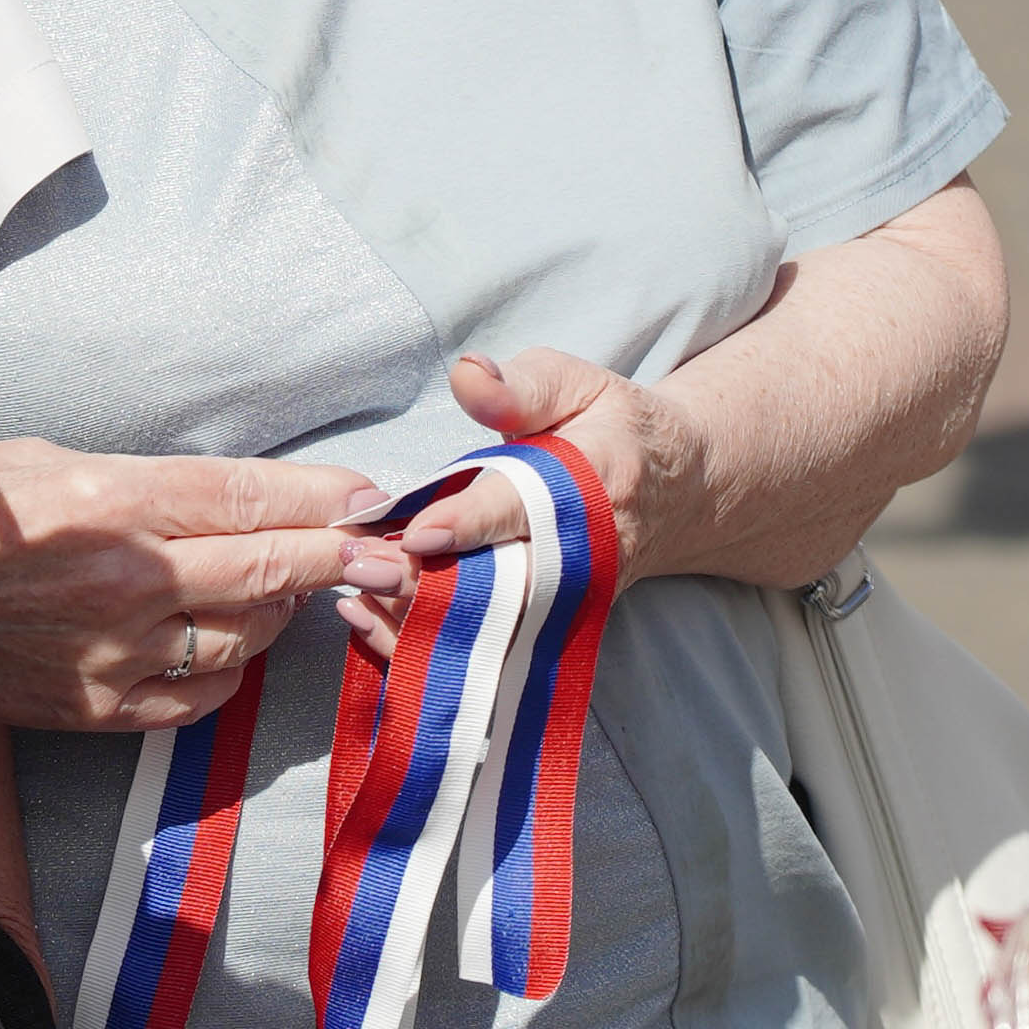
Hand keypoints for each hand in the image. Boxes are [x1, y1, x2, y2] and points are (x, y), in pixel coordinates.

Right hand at [0, 437, 415, 733]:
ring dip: (281, 608)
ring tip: (292, 585)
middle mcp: (128, 581)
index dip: (326, 499)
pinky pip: (199, 699)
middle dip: (344, 559)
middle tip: (393, 554)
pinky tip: (232, 647)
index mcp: (116, 501)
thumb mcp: (57, 459)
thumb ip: (155, 484)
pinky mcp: (96, 709)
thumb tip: (242, 498)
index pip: (253, 499)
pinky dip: (230, 672)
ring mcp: (114, 654)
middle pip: (269, 567)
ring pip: (243, 636)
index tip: (372, 499)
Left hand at [342, 349, 698, 655]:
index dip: (472, 521)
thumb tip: (468, 376)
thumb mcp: (580, 384)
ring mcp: (569, 604)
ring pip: (487, 630)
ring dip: (415, 619)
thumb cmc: (614, 429)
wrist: (677, 494)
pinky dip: (423, 646)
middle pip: (499, 583)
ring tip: (351, 595)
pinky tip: (369, 622)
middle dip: (426, 580)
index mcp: (596, 483)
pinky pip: (483, 652)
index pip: (525, 506)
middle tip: (357, 565)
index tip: (419, 528)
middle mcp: (585, 556)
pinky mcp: (550, 632)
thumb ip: (522, 386)